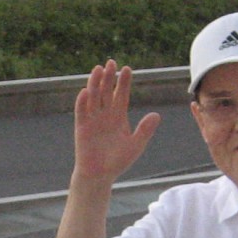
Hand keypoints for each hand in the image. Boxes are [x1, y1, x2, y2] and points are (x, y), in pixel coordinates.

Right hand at [71, 61, 159, 185]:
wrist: (100, 175)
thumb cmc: (118, 161)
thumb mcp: (135, 145)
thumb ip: (145, 130)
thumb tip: (157, 115)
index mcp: (118, 116)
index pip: (121, 95)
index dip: (123, 82)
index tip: (127, 69)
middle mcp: (105, 115)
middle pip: (106, 91)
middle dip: (109, 77)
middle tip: (111, 62)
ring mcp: (92, 119)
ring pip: (93, 97)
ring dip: (94, 83)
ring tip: (98, 69)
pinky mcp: (81, 127)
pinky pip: (81, 112)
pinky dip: (82, 102)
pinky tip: (85, 91)